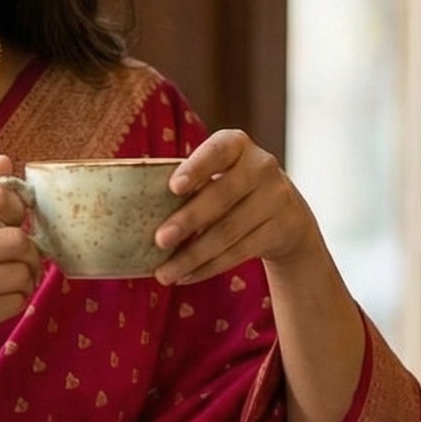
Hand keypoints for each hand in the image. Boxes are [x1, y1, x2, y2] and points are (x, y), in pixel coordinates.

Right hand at [0, 155, 42, 405]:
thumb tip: (6, 162)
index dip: (17, 208)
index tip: (14, 224)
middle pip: (16, 238)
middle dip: (30, 254)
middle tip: (21, 265)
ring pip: (21, 272)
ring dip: (24, 282)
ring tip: (6, 288)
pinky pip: (14, 303)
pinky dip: (14, 305)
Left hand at [153, 129, 328, 285]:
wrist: (286, 212)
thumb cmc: (231, 189)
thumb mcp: (217, 174)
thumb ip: (189, 183)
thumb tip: (134, 210)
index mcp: (237, 144)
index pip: (217, 151)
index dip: (196, 168)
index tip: (173, 187)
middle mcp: (261, 166)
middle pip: (222, 196)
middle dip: (188, 220)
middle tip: (159, 240)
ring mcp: (276, 198)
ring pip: (229, 231)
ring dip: (193, 255)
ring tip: (164, 273)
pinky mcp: (281, 229)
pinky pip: (240, 252)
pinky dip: (209, 267)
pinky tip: (186, 276)